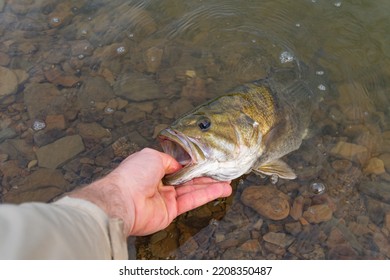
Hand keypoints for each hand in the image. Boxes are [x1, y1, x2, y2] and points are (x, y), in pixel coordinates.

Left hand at [70, 148, 231, 235]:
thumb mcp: (152, 156)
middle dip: (205, 176)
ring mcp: (166, 198)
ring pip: (193, 190)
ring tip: (228, 182)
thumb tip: (180, 166)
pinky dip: (207, 195)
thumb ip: (169, 160)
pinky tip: (221, 190)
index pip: (177, 167)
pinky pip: (192, 201)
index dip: (192, 165)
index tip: (207, 161)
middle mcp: (160, 183)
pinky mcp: (171, 211)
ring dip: (211, 186)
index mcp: (153, 169)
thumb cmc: (134, 175)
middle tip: (222, 172)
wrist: (124, 200)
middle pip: (188, 179)